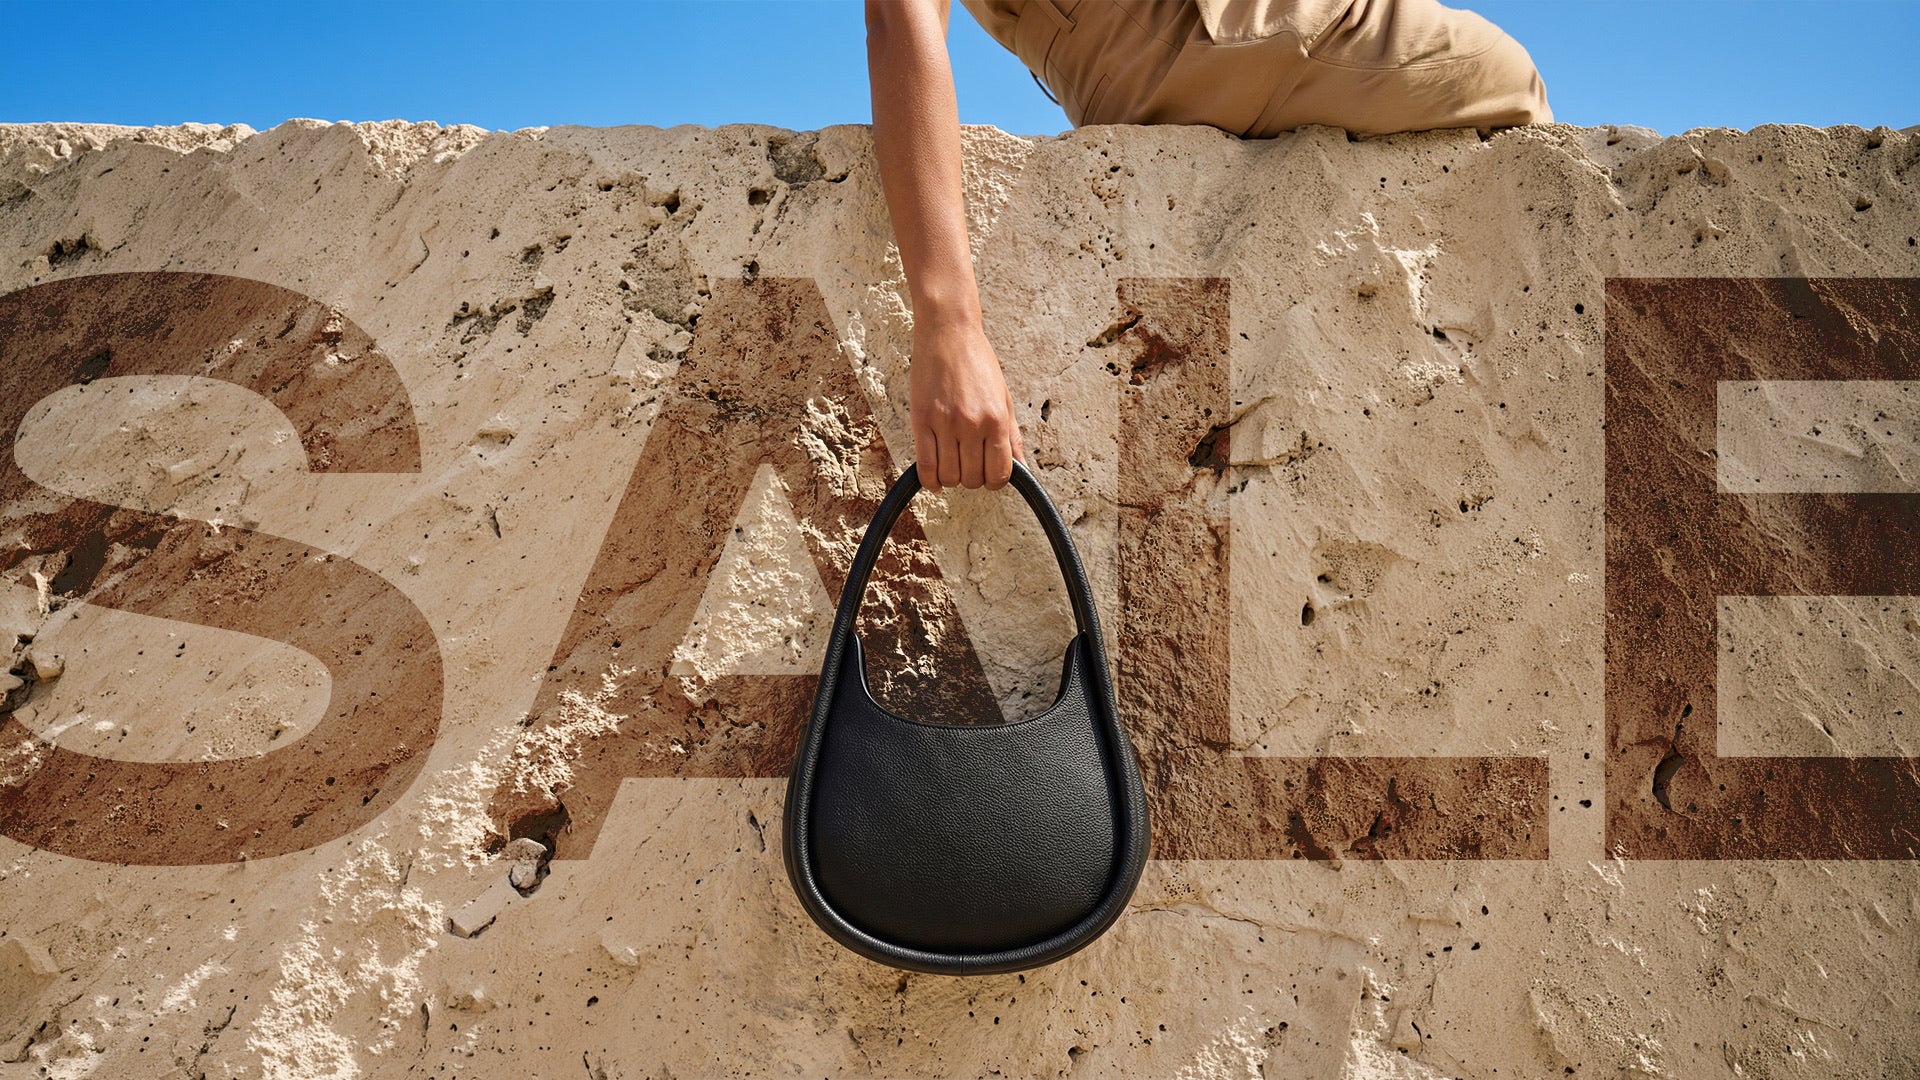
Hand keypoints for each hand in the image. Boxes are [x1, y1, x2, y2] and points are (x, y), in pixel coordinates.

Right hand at [908, 316, 1024, 493]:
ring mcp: (945, 423)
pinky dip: (930, 480)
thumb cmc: (977, 362)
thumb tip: (1021, 467)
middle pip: (973, 478)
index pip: (999, 474)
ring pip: (949, 476)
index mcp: (996, 419)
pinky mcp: (921, 420)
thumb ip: (1011, 435)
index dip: (994, 481)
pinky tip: (935, 478)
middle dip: (972, 478)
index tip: (989, 474)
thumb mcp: (1003, 397)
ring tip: (952, 464)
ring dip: (951, 478)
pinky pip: (925, 466)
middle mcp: (972, 424)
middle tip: (968, 464)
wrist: (949, 332)